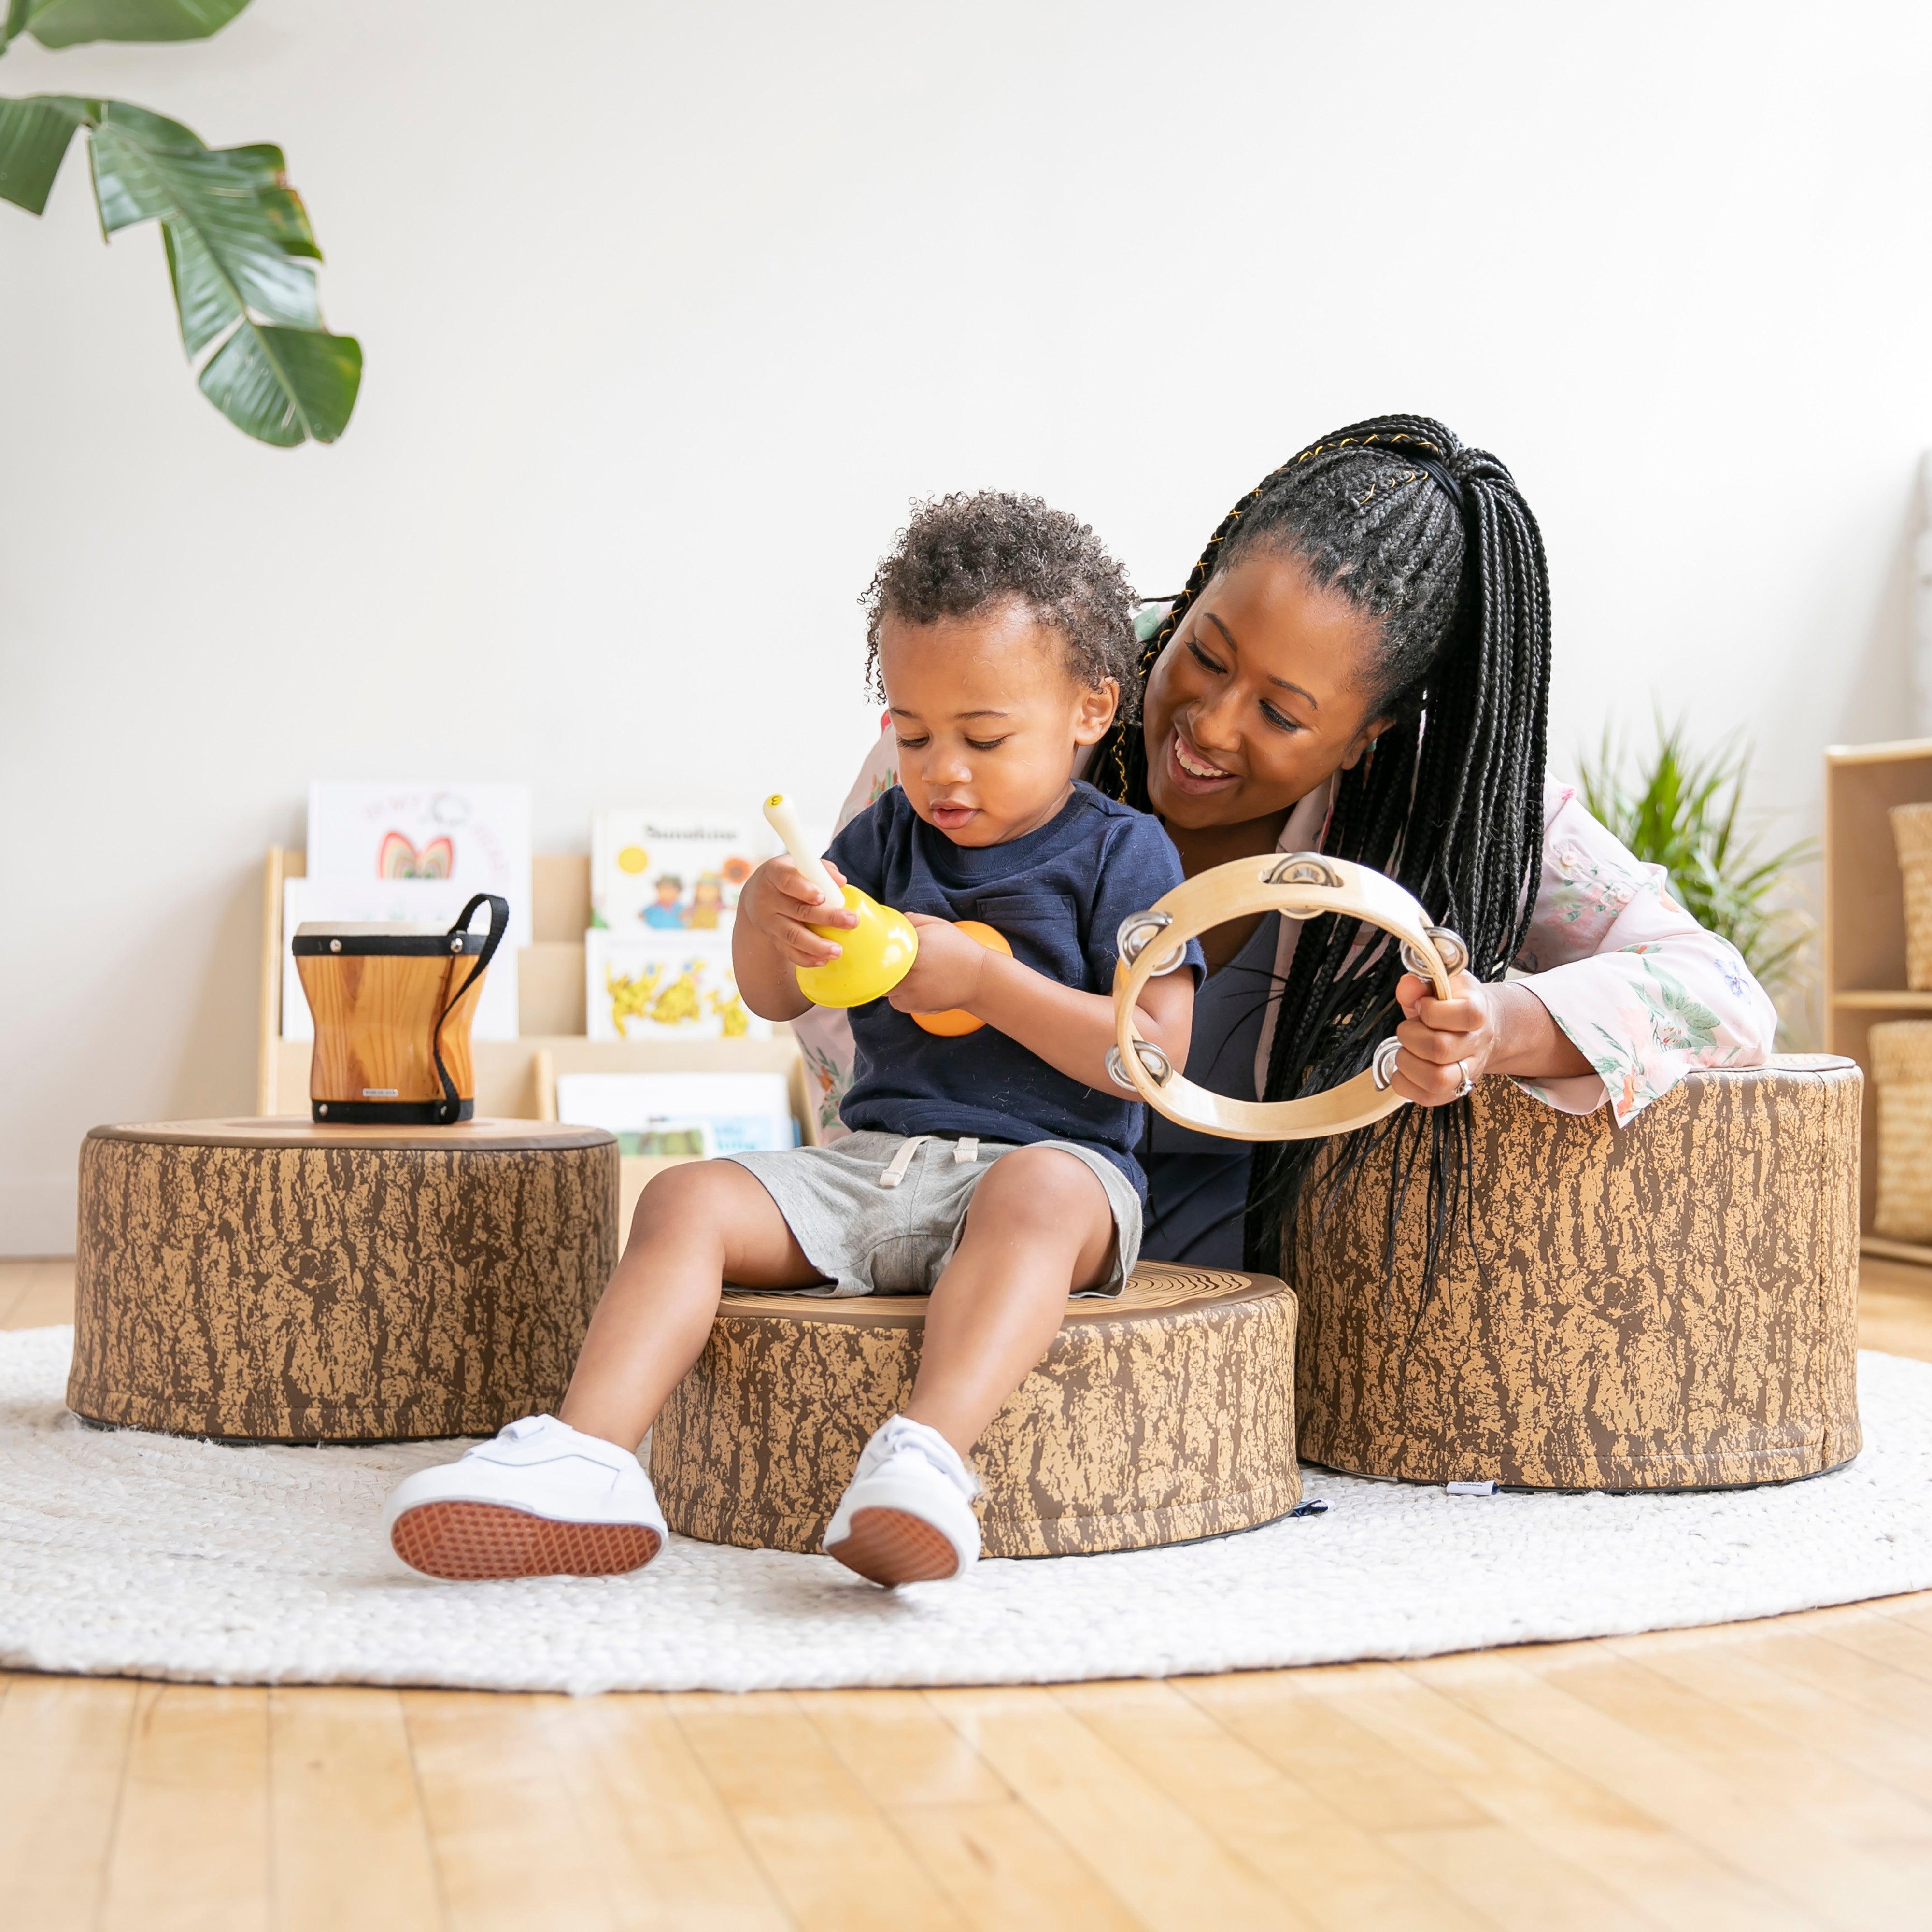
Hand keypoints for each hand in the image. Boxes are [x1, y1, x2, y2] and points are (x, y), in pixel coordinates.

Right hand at [740, 856, 854, 968]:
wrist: (757, 895)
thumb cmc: (788, 877)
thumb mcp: (799, 865)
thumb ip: (821, 870)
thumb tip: (841, 882)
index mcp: (774, 874)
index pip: (787, 881)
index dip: (804, 889)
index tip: (822, 897)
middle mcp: (768, 899)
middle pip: (797, 910)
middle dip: (826, 918)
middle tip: (851, 922)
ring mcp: (769, 921)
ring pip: (792, 935)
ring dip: (816, 945)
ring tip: (837, 950)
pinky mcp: (772, 938)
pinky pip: (788, 951)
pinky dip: (805, 958)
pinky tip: (823, 960)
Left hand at [885, 913, 995, 1015]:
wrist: (980, 979)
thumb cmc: (960, 950)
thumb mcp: (939, 926)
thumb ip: (913, 921)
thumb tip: (894, 921)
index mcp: (912, 949)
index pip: (879, 951)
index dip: (876, 951)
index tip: (880, 950)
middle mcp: (909, 972)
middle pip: (879, 972)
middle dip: (884, 968)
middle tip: (895, 963)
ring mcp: (911, 991)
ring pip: (886, 989)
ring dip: (892, 983)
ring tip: (910, 976)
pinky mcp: (916, 1007)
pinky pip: (897, 1003)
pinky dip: (902, 997)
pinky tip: (916, 988)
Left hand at [1389, 970, 1499, 1106]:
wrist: (1482, 1027)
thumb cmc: (1457, 1003)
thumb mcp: (1442, 984)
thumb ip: (1421, 984)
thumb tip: (1408, 985)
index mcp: (1478, 1013)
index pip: (1465, 1015)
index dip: (1431, 1010)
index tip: (1420, 1005)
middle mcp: (1477, 1045)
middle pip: (1441, 1049)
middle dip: (1410, 1036)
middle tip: (1408, 1029)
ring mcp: (1468, 1072)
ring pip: (1436, 1079)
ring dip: (1407, 1062)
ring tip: (1406, 1050)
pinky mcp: (1453, 1091)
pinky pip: (1427, 1098)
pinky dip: (1405, 1083)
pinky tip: (1405, 1067)